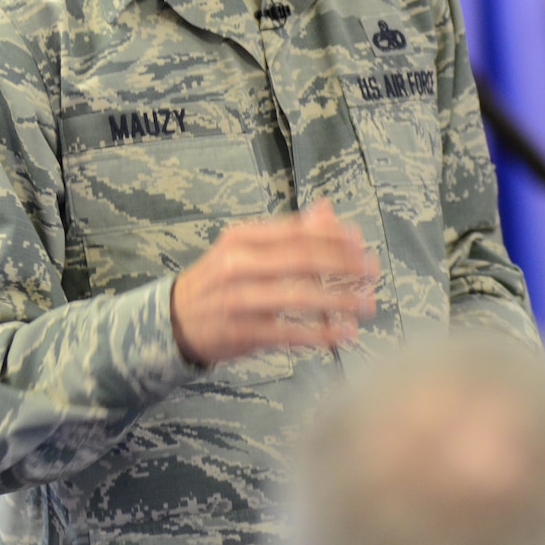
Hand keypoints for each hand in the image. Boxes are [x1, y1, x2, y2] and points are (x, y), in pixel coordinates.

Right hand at [170, 202, 377, 366]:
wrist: (173, 320)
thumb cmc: (220, 280)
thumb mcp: (246, 248)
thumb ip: (290, 232)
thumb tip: (328, 211)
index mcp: (242, 238)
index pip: (297, 232)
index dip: (333, 237)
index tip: (361, 242)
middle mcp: (238, 265)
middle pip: (301, 261)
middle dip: (343, 266)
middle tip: (372, 271)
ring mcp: (239, 300)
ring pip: (298, 298)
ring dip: (338, 301)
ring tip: (367, 304)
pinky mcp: (241, 332)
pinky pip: (288, 333)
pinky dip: (319, 334)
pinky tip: (343, 334)